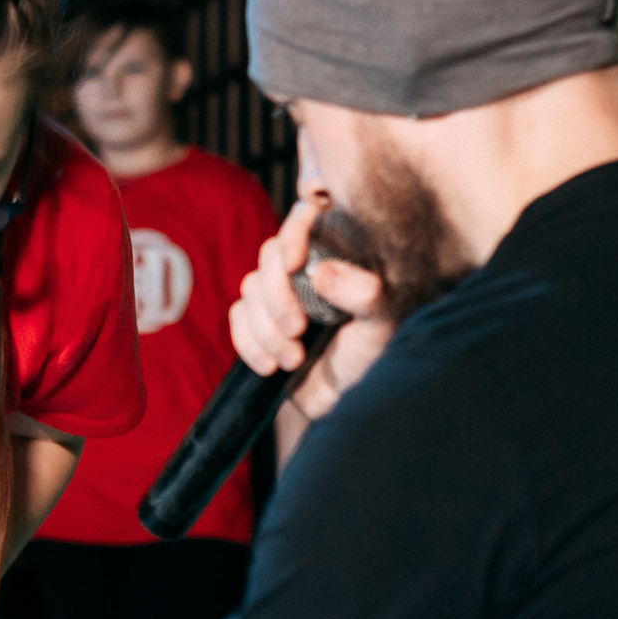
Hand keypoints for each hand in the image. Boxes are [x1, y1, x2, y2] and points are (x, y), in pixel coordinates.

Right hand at [229, 200, 395, 423]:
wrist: (346, 400)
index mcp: (339, 255)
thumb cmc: (372, 358)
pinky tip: (270, 366)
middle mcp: (306, 267)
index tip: (294, 264)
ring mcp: (279, 293)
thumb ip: (365, 295)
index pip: (306, 218)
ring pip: (250, 289)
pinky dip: (248, 343)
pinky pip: (237, 318)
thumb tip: (323, 273)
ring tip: (294, 360)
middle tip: (298, 330)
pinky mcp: (258, 320)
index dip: (293, 233)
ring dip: (266, 329)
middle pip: (269, 257)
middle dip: (277, 297)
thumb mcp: (380, 326)